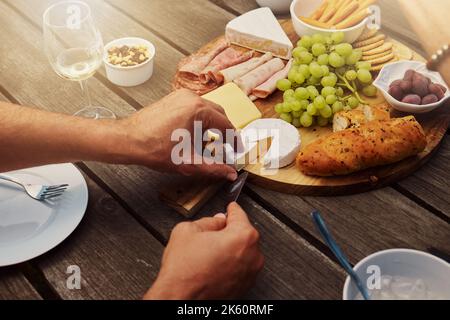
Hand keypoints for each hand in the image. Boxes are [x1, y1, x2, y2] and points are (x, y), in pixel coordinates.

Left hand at [122, 89, 237, 180]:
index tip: (237, 149)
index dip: (235, 140)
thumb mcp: (188, 162)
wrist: (128, 140)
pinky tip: (196, 134)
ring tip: (210, 144)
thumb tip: (230, 173)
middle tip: (227, 148)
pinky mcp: (173, 99)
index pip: (226, 125)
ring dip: (212, 125)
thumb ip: (214, 168)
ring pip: (207, 110)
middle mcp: (192, 98)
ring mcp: (181, 96)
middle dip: (225, 132)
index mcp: (199, 110)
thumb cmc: (153, 148)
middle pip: (219, 114)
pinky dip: (200, 120)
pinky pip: (195, 107)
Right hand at [144, 203, 263, 299]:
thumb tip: (217, 221)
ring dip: (230, 248)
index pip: (239, 215)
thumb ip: (208, 221)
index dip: (231, 209)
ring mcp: (250, 273)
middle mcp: (253, 255)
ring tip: (208, 253)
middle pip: (243, 233)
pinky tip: (213, 265)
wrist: (180, 298)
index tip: (230, 207)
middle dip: (229, 231)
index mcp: (243, 237)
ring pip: (242, 251)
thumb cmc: (184, 270)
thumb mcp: (188, 231)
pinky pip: (240, 267)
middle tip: (211, 233)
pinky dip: (230, 263)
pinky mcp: (245, 286)